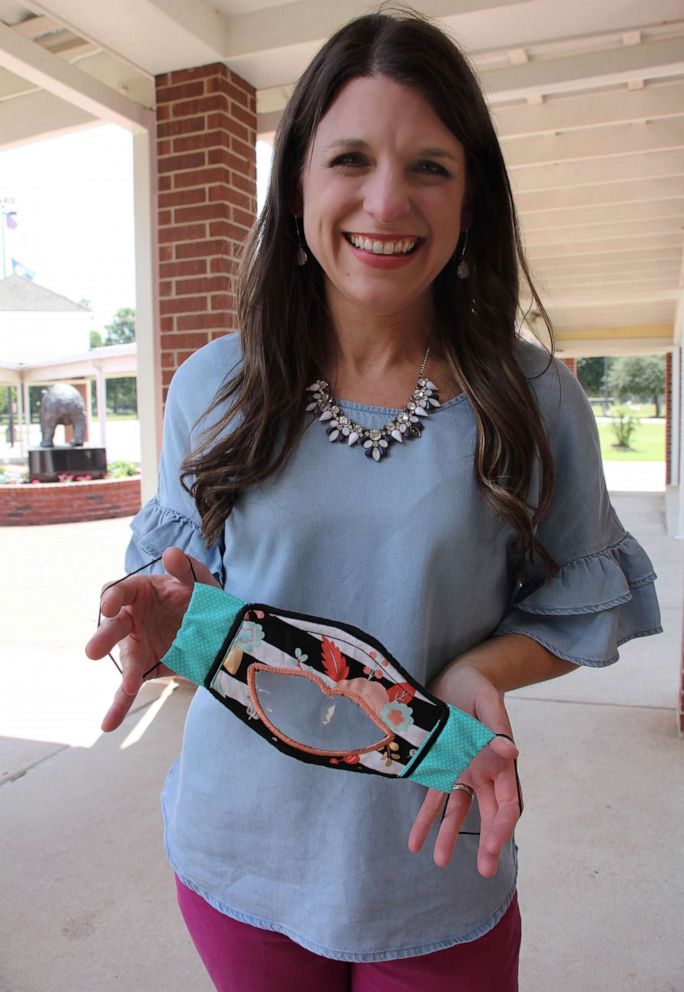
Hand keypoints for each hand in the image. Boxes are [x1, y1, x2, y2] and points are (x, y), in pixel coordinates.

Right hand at [86, 547, 219, 732]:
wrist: (219, 630)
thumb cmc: (202, 598)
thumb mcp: (201, 582)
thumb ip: (187, 567)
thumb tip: (171, 553)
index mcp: (140, 592)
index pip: (119, 592)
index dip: (112, 597)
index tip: (109, 606)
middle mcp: (131, 619)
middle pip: (112, 627)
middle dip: (103, 638)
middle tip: (93, 652)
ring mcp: (136, 646)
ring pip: (123, 660)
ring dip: (122, 674)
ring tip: (126, 688)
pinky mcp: (143, 669)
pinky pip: (127, 689)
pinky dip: (118, 706)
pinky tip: (108, 724)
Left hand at [407, 663, 520, 875]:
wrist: (454, 675)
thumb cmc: (476, 686)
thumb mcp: (486, 702)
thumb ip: (496, 727)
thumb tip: (512, 751)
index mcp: (498, 759)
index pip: (507, 800)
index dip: (502, 824)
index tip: (494, 843)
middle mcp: (482, 771)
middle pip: (487, 814)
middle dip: (488, 843)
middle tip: (486, 872)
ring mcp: (460, 771)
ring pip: (458, 811)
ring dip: (450, 836)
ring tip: (440, 862)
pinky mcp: (439, 767)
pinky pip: (433, 797)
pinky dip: (425, 819)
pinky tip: (415, 842)